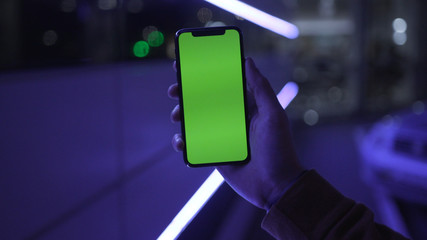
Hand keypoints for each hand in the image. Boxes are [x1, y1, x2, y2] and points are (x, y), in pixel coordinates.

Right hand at [168, 58, 303, 209]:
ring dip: (182, 115)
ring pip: (196, 121)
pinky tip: (181, 141)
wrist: (276, 187)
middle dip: (187, 94)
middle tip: (174, 90)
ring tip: (177, 116)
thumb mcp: (273, 115)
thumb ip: (261, 88)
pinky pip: (195, 145)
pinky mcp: (215, 154)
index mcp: (247, 107)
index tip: (188, 65)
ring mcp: (222, 137)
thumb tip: (248, 61)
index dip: (206, 75)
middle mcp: (233, 119)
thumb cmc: (280, 149)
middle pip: (205, 101)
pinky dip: (184, 141)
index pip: (223, 86)